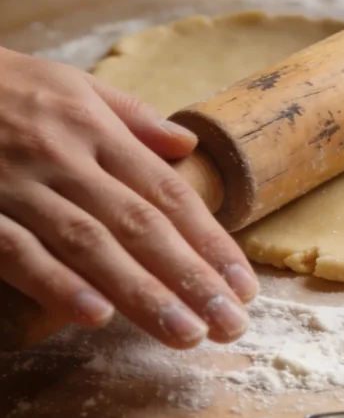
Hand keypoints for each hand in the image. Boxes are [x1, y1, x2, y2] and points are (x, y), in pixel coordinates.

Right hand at [0, 48, 258, 346]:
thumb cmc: (1, 84)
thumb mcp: (70, 82)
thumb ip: (131, 117)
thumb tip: (186, 146)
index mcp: (95, 128)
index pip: (168, 194)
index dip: (210, 242)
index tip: (244, 285)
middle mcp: (65, 157)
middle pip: (141, 226)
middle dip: (191, 279)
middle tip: (232, 326)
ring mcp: (17, 186)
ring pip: (90, 244)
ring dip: (142, 293)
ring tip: (186, 335)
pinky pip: (17, 251)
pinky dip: (56, 283)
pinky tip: (94, 316)